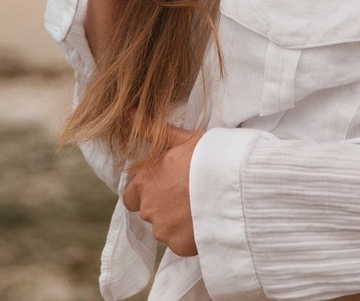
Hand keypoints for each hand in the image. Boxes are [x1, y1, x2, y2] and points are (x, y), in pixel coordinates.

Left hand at [121, 125, 204, 256]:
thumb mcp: (181, 138)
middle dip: (164, 205)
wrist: (233, 184)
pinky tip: (205, 219)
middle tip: (188, 193)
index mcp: (144, 182)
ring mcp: (163, 229)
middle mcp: (148, 208)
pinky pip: (180, 242)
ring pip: (165, 228)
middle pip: (149, 211)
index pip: (131, 195)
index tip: (167, 183)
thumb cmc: (208, 156)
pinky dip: (190, 235)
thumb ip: (151, 129)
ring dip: (177, 220)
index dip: (147, 189)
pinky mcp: (179, 246)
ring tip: (200, 205)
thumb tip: (125, 112)